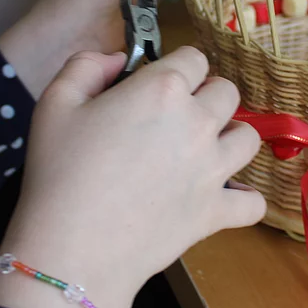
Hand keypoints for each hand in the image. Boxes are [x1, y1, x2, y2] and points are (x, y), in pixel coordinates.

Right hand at [0, 47, 265, 307]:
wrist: (70, 249)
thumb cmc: (58, 174)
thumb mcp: (55, 103)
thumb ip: (87, 65)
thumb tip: (118, 59)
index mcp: (163, 89)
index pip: (194, 58)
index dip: (177, 66)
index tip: (160, 82)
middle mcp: (198, 122)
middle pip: (227, 92)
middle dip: (206, 96)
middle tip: (179, 115)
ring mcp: (213, 168)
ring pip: (248, 137)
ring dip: (230, 137)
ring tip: (206, 148)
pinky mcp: (216, 211)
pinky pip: (252, 202)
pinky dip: (243, 200)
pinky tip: (222, 197)